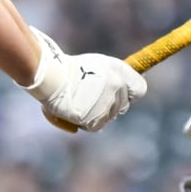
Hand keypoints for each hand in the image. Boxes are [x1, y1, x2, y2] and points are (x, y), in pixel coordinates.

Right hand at [23, 27, 147, 131]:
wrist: (50, 75)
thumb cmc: (67, 69)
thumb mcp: (94, 66)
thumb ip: (110, 78)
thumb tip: (121, 92)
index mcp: (118, 69)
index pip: (139, 89)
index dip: (131, 94)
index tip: (123, 95)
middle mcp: (117, 86)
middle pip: (124, 105)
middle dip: (112, 105)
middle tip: (95, 100)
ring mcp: (107, 103)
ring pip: (110, 116)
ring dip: (98, 114)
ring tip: (80, 103)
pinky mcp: (96, 117)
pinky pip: (97, 125)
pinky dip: (87, 122)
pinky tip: (76, 112)